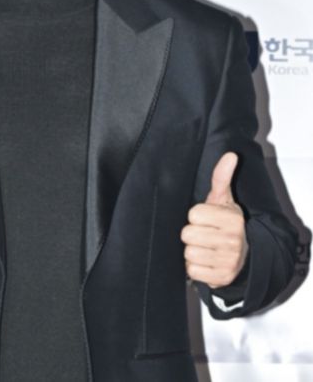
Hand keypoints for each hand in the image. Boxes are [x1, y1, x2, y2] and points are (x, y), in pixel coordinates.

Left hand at [181, 151, 248, 288]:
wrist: (244, 256)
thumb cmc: (226, 223)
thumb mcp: (224, 200)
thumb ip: (222, 177)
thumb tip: (230, 154)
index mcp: (232, 219)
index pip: (194, 214)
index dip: (195, 215)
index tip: (205, 218)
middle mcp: (233, 240)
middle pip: (188, 234)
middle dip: (191, 233)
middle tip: (203, 233)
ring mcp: (229, 261)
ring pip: (189, 253)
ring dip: (192, 251)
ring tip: (204, 246)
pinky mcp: (222, 278)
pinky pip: (192, 271)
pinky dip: (195, 267)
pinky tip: (205, 261)